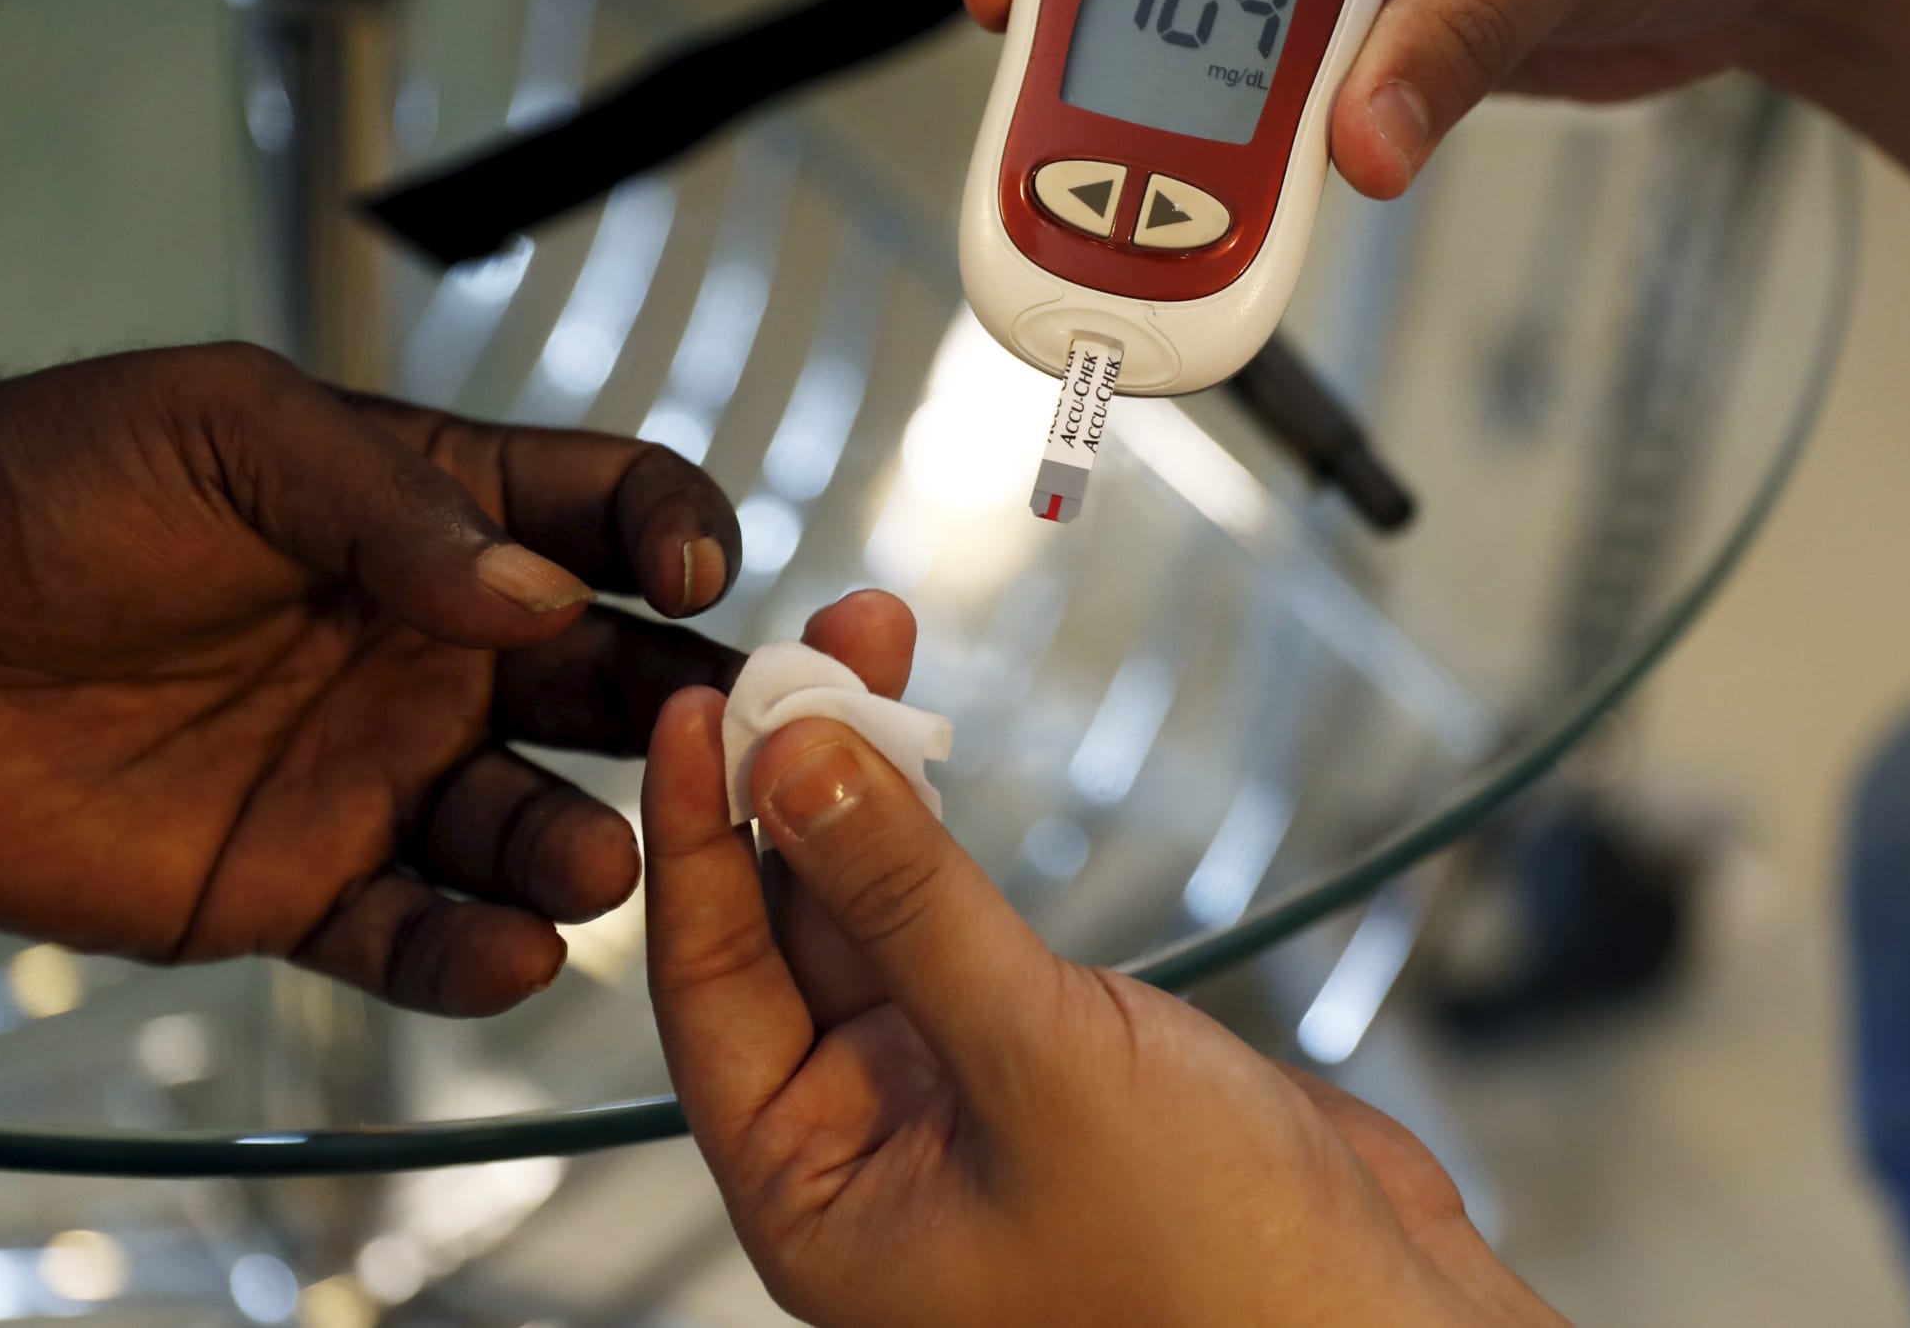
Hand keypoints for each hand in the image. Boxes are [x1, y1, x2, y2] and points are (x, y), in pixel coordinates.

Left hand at [0, 340, 742, 1015]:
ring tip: (598, 860)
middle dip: (684, 714)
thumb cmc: (40, 484)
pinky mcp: (300, 886)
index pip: (608, 513)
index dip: (677, 532)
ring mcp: (375, 774)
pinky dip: (473, 957)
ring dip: (587, 847)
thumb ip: (394, 506)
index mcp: (438, 517)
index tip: (701, 572)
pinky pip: (416, 937)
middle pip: (612, 682)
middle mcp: (434, 650)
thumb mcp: (233, 433)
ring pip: (530, 827)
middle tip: (725, 747)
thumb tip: (541, 591)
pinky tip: (509, 952)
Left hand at [644, 591, 1566, 1327]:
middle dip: (794, 780)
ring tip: (869, 648)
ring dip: (867, 783)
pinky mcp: (1044, 1052)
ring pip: (872, 908)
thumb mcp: (1038, 1066)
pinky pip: (956, 919)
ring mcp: (956, 1092)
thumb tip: (796, 765)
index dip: (694, 839)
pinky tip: (925, 744)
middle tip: (811, 646)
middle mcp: (869, 1145)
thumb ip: (909, 907)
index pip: (709, 989)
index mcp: (818, 1197)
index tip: (695, 707)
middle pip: (784, 928)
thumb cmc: (1215, 1275)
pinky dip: (939, 831)